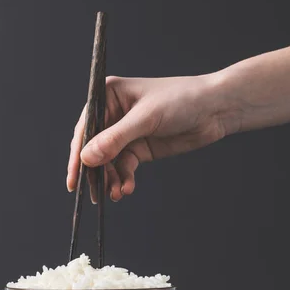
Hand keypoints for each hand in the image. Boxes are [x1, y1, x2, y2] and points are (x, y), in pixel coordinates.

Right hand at [67, 73, 227, 201]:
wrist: (216, 109)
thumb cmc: (181, 99)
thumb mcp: (146, 118)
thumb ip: (115, 139)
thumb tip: (87, 158)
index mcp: (108, 95)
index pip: (85, 127)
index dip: (78, 153)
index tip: (74, 178)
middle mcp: (113, 113)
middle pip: (93, 147)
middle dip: (94, 171)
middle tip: (93, 193)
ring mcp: (126, 133)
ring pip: (108, 161)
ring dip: (109, 179)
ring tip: (116, 194)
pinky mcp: (139, 148)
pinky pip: (124, 167)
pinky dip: (123, 179)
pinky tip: (127, 189)